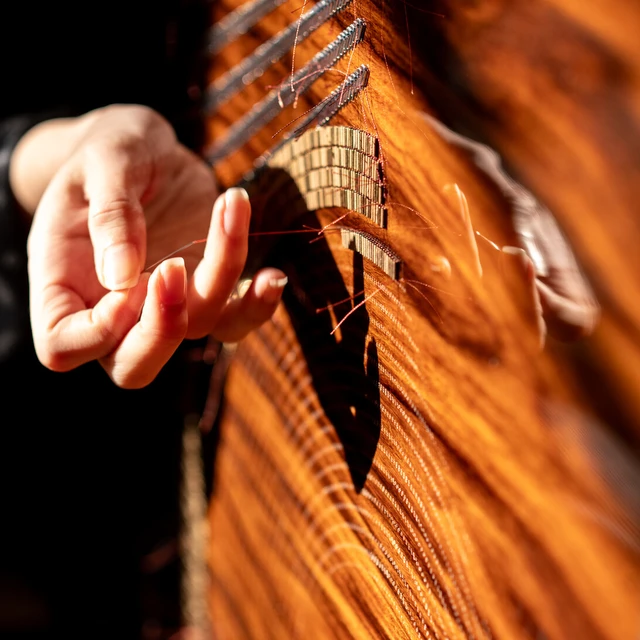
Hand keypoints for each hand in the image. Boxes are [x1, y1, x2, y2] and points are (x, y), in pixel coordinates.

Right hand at [20, 105, 285, 387]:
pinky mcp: (207, 291)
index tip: (125, 283)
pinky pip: (235, 319)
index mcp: (65, 286)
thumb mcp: (102, 162)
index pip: (64, 347)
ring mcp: (165, 305)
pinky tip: (271, 275)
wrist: (144, 149)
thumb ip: (110, 214)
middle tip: (174, 266)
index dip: (96, 334)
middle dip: (162, 332)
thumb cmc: (110, 152)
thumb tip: (120, 277)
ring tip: (229, 207)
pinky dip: (257, 305)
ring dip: (222, 279)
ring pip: (197, 330)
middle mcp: (115, 310)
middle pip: (133, 367)